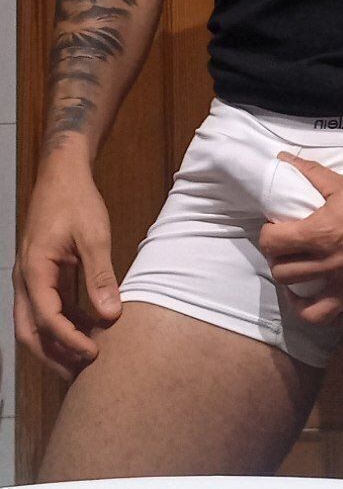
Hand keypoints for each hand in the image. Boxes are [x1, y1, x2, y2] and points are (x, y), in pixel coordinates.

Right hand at [13, 162, 121, 379]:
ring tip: (89, 359)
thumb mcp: (94, 236)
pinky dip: (63, 324)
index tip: (95, 354)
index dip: (70, 341)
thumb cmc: (77, 201)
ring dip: (58, 343)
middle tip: (83, 374)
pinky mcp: (41, 274)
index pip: (47, 319)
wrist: (62, 174)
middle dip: (55, 356)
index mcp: (34, 270)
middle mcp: (25, 279)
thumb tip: (112, 315)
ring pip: (35, 324)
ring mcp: (30, 278)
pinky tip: (88, 330)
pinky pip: (46, 308)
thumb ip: (101, 276)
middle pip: (30, 332)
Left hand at [258, 151, 342, 327]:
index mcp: (322, 234)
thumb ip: (311, 175)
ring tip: (301, 286)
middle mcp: (334, 265)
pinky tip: (337, 299)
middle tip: (288, 250)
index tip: (276, 228)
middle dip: (280, 260)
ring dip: (299, 299)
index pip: (273, 244)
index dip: (269, 234)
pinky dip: (340, 315)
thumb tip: (284, 159)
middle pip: (284, 275)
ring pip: (310, 311)